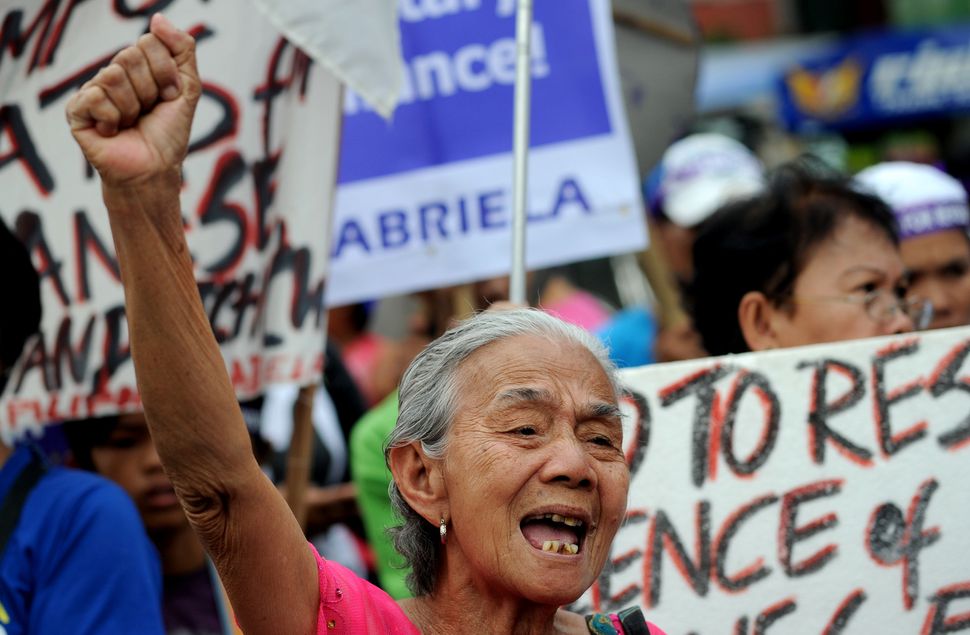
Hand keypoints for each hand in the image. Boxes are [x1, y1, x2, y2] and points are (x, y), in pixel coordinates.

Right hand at [66, 14, 200, 185]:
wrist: (154, 170)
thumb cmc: (168, 134)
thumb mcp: (188, 89)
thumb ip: (182, 50)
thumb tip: (157, 18)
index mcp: (138, 66)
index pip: (149, 43)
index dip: (166, 74)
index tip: (169, 98)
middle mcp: (113, 74)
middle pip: (128, 56)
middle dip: (149, 90)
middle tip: (149, 112)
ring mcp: (93, 90)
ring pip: (113, 76)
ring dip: (132, 107)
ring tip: (132, 123)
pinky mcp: (77, 110)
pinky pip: (95, 97)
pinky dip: (113, 119)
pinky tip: (113, 131)